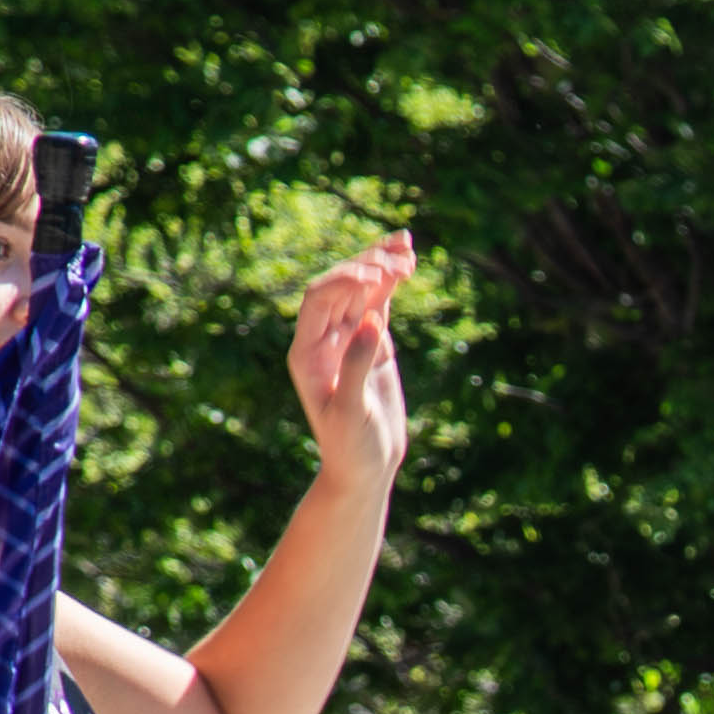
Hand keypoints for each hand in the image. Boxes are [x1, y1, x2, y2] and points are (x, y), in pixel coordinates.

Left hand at [290, 233, 415, 489]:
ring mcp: (349, 338)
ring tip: (406, 245)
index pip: (319, 301)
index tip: (373, 279)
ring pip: (362, 290)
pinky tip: (407, 261)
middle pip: (340, 287)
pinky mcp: (373, 343)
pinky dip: (392, 282)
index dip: (343, 283)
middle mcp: (323, 339)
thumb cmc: (350, 446)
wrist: (365, 468)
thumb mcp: (351, 410)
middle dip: (367, 267)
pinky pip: (379, 303)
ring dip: (381, 265)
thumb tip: (372, 320)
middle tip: (398, 260)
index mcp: (306, 352)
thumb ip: (356, 364)